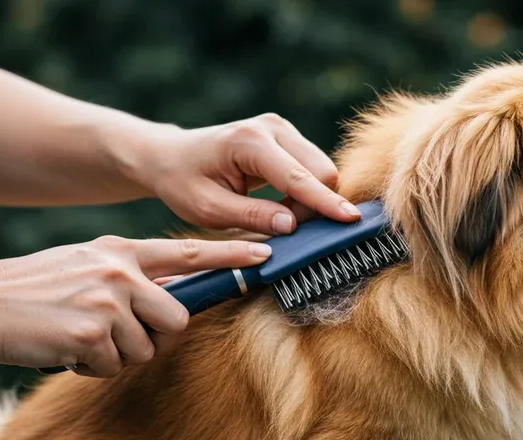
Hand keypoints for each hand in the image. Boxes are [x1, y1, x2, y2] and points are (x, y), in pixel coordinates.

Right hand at [0, 235, 271, 376]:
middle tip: (115, 338)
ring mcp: (108, 300)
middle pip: (176, 319)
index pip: (187, 252)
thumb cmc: (27, 292)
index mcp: (118, 251)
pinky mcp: (92, 333)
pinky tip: (63, 348)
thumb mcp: (80, 265)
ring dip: (115, 356)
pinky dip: (90, 368)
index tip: (266, 252)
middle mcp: (119, 271)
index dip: (230, 255)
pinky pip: (114, 366)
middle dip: (153, 338)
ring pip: (145, 349)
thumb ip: (123, 277)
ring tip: (76, 338)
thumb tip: (163, 301)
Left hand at [123, 113, 361, 234]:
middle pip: (321, 171)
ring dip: (309, 202)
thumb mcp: (209, 210)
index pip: (298, 177)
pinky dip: (304, 193)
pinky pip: (312, 169)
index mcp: (249, 142)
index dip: (324, 203)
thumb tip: (292, 226)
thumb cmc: (183, 183)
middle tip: (283, 230)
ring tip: (275, 217)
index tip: (351, 220)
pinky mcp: (288, 137)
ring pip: (321, 171)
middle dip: (314, 207)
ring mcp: (282, 128)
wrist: (171, 156)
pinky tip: (280, 205)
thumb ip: (252, 217)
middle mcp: (272, 127)